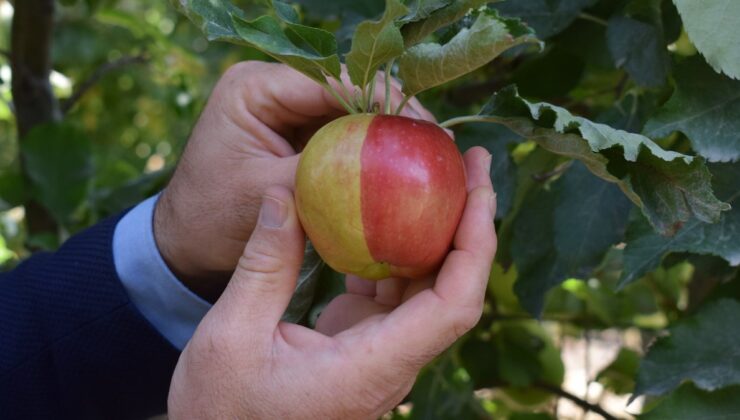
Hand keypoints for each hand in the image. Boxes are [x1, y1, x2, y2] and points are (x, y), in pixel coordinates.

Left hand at [153, 61, 433, 300]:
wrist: (185, 244)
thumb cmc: (211, 220)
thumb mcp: (267, 197)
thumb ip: (322, 175)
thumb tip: (386, 168)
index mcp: (254, 87)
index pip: (332, 81)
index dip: (384, 100)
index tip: (425, 127)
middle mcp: (272, 87)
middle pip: (346, 90)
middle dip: (392, 116)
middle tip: (437, 143)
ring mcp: (285, 109)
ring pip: (349, 112)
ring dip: (384, 134)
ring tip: (427, 155)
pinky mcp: (295, 134)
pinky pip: (340, 136)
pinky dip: (368, 153)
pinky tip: (400, 169)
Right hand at [166, 147, 495, 418]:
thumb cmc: (222, 410)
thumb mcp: (232, 334)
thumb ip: (263, 264)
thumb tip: (282, 193)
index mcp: (373, 366)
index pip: (454, 304)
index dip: (475, 242)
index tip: (477, 187)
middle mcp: (391, 362)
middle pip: (454, 288)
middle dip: (469, 222)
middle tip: (468, 160)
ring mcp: (380, 354)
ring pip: (428, 289)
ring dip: (437, 233)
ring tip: (436, 177)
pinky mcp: (363, 346)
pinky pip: (395, 295)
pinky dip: (396, 252)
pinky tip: (383, 217)